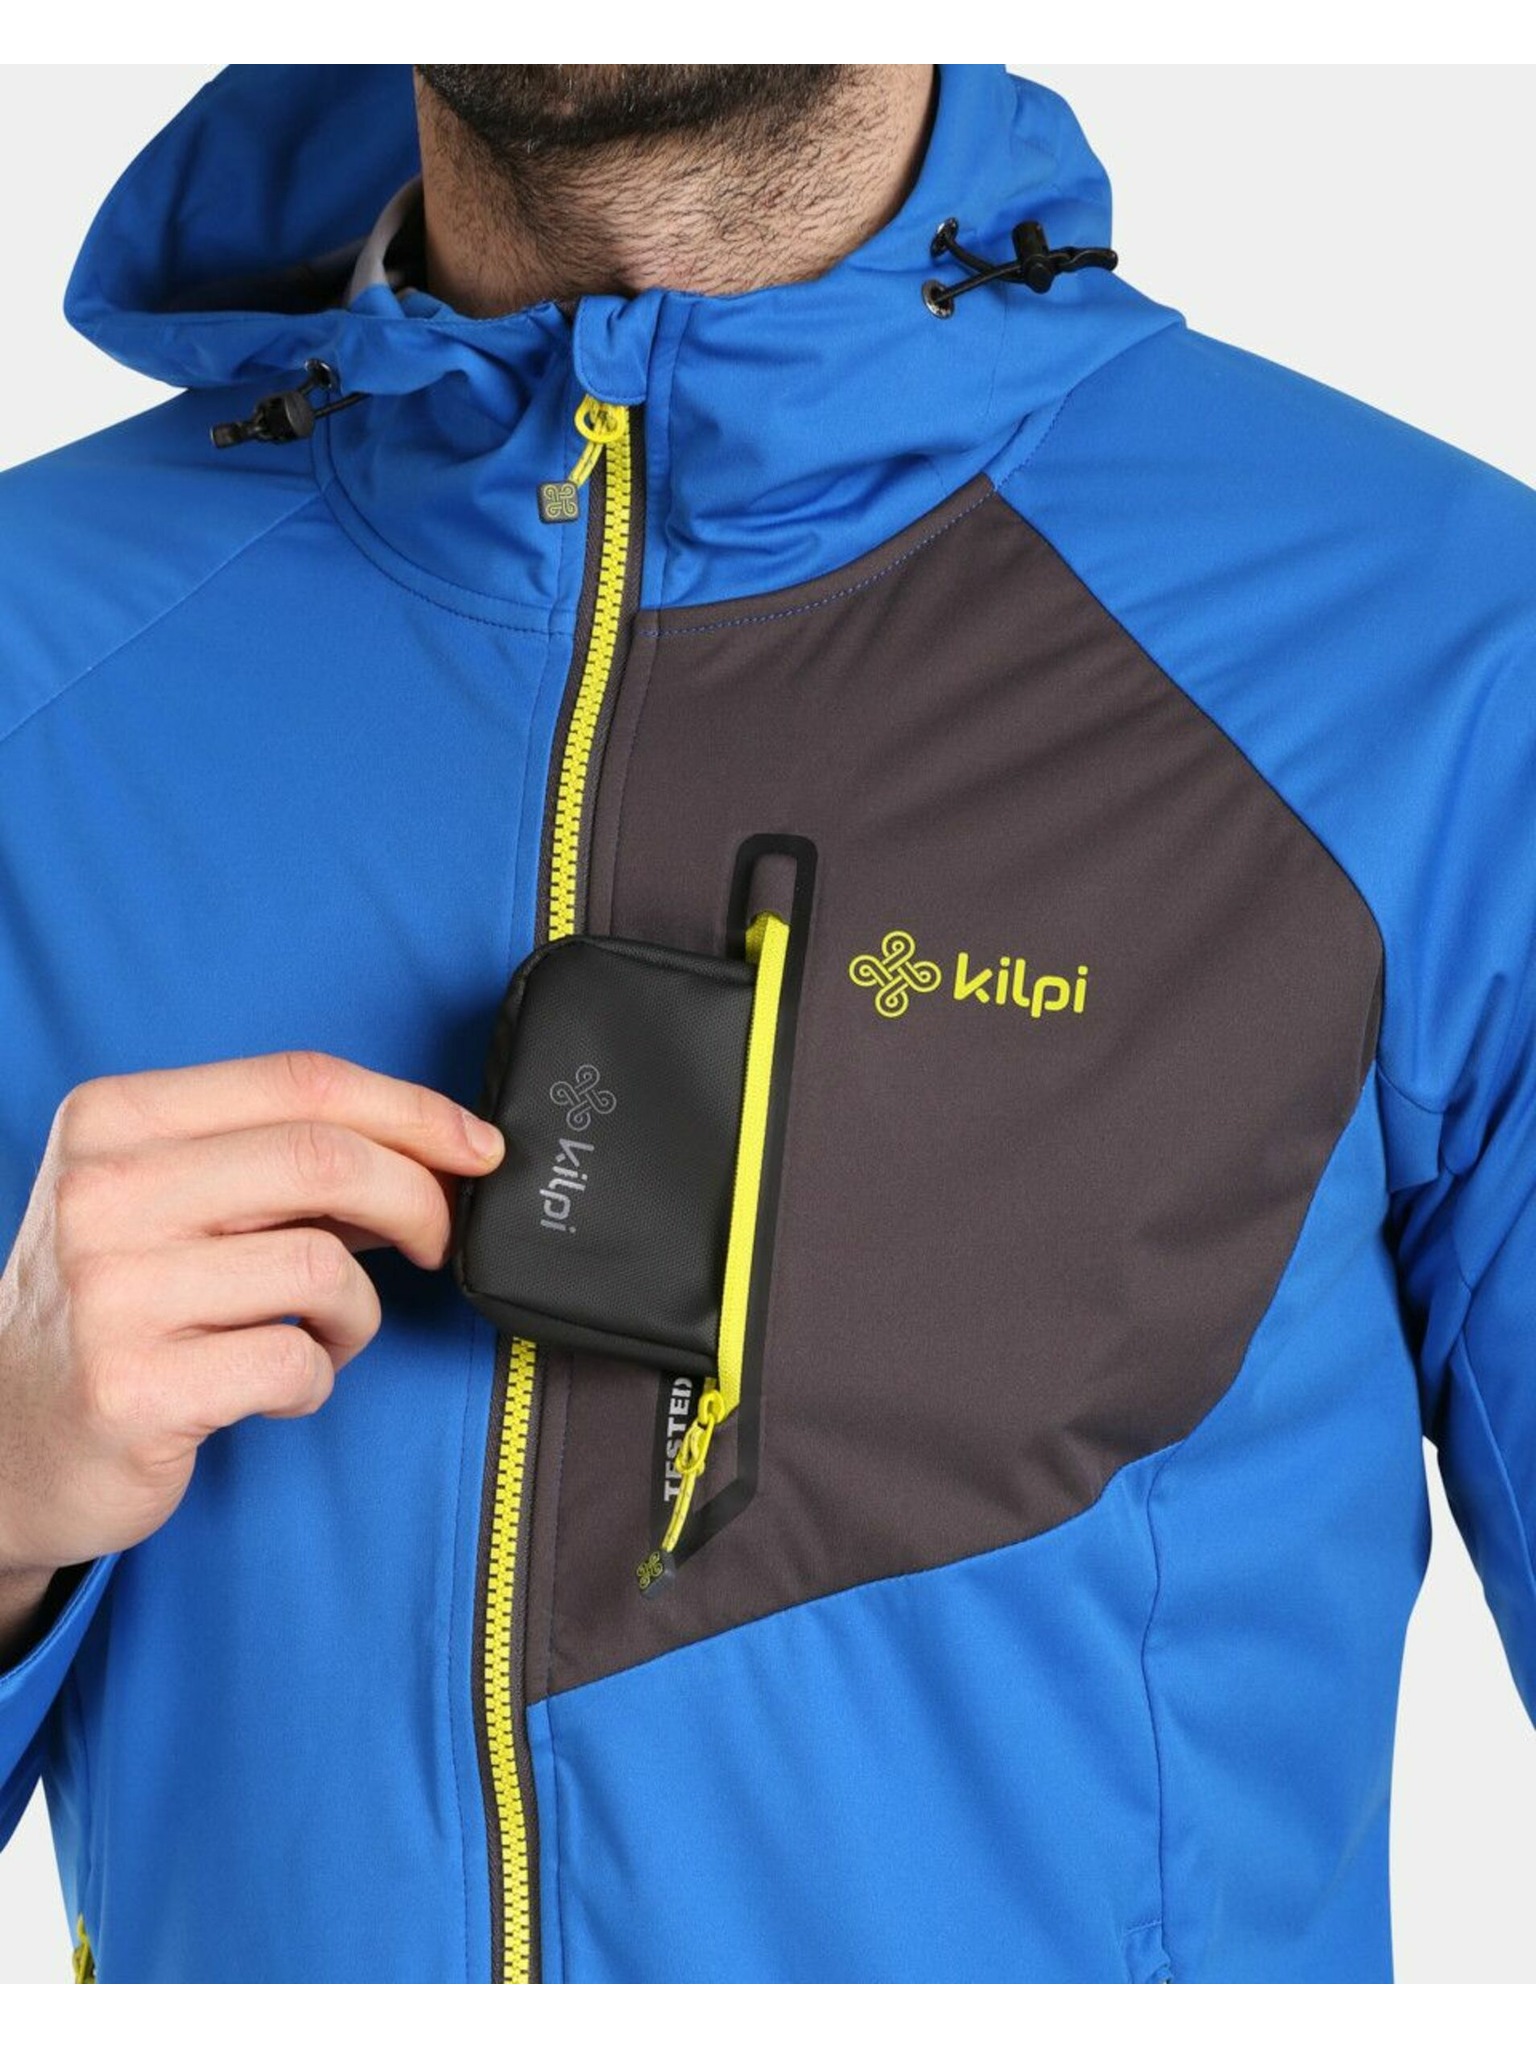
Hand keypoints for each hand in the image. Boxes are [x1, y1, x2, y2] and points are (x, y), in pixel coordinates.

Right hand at [0, 1052, 503, 1651]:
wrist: (5, 1439)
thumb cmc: (117, 1306)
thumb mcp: (168, 1200)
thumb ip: (278, 1164)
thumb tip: (433, 1150)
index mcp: (113, 1119)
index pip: (300, 1082)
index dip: (413, 1111)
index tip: (477, 1148)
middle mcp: (102, 1193)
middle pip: (323, 1160)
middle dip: (418, 1199)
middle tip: (439, 1240)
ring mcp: (110, 1293)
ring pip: (321, 1267)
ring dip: (359, 1310)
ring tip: (327, 1330)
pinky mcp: (134, 1389)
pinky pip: (296, 1362)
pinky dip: (318, 1377)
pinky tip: (281, 1383)